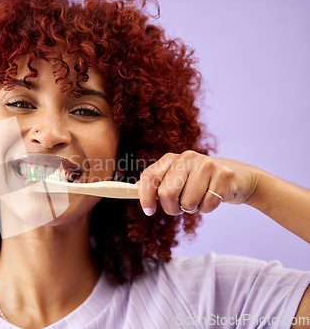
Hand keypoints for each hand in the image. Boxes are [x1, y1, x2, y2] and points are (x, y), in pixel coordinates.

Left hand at [137, 150, 256, 215]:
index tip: (149, 211)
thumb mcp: (177, 179)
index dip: (145, 197)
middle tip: (181, 207)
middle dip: (172, 209)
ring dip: (193, 208)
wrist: (237, 177)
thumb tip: (132, 191)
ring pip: (188, 202)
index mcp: (170, 159)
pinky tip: (213, 197)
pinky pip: (207, 205)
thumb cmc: (199, 182)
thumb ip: (157, 184)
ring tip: (200, 198)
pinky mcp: (223, 175)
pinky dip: (208, 208)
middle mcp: (186, 157)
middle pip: (167, 193)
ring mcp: (206, 164)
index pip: (149, 177)